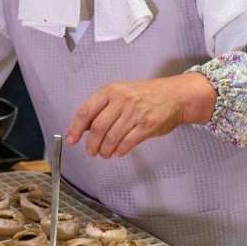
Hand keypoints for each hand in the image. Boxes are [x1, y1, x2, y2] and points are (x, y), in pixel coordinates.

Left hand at [65, 75, 214, 158]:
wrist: (174, 96)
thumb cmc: (144, 95)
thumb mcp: (121, 93)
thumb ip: (103, 107)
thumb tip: (85, 127)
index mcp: (111, 90)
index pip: (87, 110)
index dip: (76, 127)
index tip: (71, 139)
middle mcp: (122, 100)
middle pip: (98, 127)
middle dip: (91, 144)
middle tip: (91, 152)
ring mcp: (135, 113)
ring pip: (112, 137)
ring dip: (105, 150)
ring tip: (104, 154)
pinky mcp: (147, 126)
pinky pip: (128, 142)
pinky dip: (119, 150)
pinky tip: (117, 152)